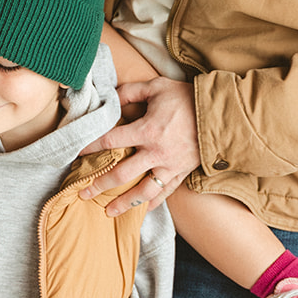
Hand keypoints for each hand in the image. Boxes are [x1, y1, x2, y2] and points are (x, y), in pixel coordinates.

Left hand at [78, 78, 200, 217]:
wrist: (220, 114)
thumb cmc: (186, 98)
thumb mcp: (157, 87)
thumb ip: (131, 91)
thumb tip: (111, 96)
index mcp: (147, 130)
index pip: (111, 141)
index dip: (90, 147)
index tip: (76, 155)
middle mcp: (156, 153)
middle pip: (121, 173)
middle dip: (99, 184)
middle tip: (82, 192)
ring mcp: (169, 166)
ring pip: (142, 190)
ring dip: (123, 202)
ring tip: (107, 211)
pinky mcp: (181, 173)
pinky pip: (164, 193)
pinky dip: (152, 203)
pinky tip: (141, 210)